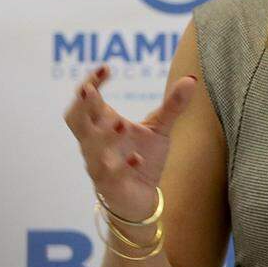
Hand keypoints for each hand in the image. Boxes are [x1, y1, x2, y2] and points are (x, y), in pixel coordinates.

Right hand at [62, 64, 197, 220]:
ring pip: (91, 148)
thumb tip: (192, 79)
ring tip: (122, 124)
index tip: (106, 68)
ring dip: (104, 136)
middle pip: (75, 120)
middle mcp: (95, 142)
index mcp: (102, 124)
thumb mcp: (159, 129)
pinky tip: (138, 159)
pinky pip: (111, 175)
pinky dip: (123, 167)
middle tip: (90, 90)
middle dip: (81, 105)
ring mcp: (99, 164)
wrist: (141, 198)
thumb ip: (172, 106)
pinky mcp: (110, 185)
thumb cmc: (143, 158)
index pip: (87, 99)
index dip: (92, 83)